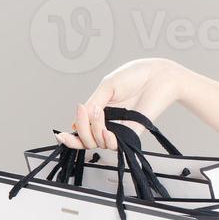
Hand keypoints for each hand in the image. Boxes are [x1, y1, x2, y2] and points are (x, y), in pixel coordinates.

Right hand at [55, 57, 181, 151]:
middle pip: (87, 139)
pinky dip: (108, 141)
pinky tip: (106, 132)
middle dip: (81, 131)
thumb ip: (93, 104)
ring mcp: (120, 127)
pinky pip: (117, 145)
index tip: (60, 135)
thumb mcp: (107, 86)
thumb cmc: (135, 76)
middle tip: (84, 113)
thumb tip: (77, 123)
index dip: (70, 137)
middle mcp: (109, 121)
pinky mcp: (133, 131)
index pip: (82, 129)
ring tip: (99, 115)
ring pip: (99, 142)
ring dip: (94, 132)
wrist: (158, 74)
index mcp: (100, 109)